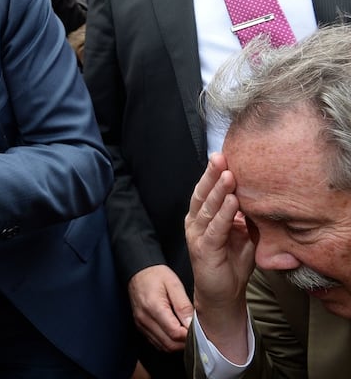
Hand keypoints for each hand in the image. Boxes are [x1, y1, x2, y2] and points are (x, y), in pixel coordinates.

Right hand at [126, 265, 192, 351]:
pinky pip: (157, 343)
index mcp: (153, 307)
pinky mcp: (141, 327)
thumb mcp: (174, 284)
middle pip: (169, 344)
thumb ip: (183, 305)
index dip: (189, 335)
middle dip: (185, 343)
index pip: (174, 332)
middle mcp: (144, 319)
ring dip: (177, 344)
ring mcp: (141, 324)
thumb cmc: (156, 275)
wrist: (138, 273)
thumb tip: (191, 324)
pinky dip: (168, 343)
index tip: (198, 330)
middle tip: (195, 333)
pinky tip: (175, 334)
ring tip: (186, 333)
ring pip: (163, 347)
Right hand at [184, 152, 255, 360]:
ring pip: (208, 208)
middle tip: (220, 157)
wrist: (223, 294)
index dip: (213, 173)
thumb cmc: (231, 262)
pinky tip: (232, 202)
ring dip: (219, 191)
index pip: (206, 190)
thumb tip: (254, 195)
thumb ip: (244, 215)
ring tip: (229, 175)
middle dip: (211, 174)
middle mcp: (195, 222)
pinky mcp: (204, 250)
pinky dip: (224, 214)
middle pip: (202, 194)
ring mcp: (198, 236)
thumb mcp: (242, 233)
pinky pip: (215, 229)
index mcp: (202, 216)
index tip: (224, 155)